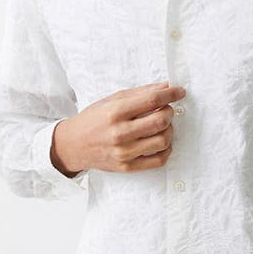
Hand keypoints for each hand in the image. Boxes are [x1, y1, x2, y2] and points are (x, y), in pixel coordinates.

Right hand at [50, 81, 185, 175]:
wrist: (72, 145)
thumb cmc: (93, 119)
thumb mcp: (112, 100)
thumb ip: (140, 93)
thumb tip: (166, 86)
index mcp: (115, 112)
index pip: (152, 100)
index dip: (171, 94)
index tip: (180, 91)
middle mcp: (120, 133)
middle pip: (161, 120)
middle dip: (170, 112)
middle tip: (167, 109)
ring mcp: (124, 152)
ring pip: (163, 140)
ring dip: (169, 130)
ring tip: (162, 126)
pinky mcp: (127, 167)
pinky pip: (159, 160)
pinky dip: (166, 149)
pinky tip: (161, 142)